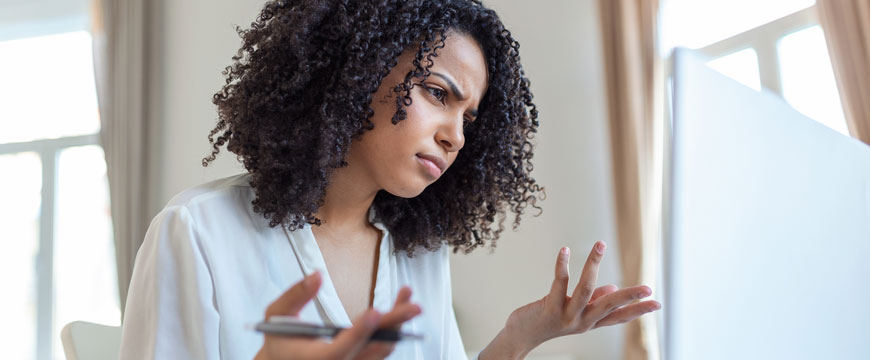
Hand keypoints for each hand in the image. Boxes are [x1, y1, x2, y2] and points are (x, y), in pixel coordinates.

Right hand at [255, 272, 421, 359]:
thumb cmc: (279, 338)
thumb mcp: (276, 313)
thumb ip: (296, 295)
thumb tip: (317, 275)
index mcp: (315, 359)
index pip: (340, 350)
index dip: (359, 333)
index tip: (375, 312)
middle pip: (372, 349)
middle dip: (394, 326)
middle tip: (414, 307)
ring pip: (382, 349)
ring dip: (399, 323)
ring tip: (408, 295)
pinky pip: (381, 347)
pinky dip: (393, 328)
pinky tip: (401, 304)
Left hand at [481, 241, 660, 358]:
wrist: (521, 336)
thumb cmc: (547, 321)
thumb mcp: (574, 313)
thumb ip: (594, 302)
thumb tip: (612, 288)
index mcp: (590, 322)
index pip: (618, 317)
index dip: (637, 310)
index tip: (657, 304)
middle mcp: (582, 321)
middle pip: (609, 306)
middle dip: (629, 297)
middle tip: (648, 288)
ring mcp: (566, 316)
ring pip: (585, 289)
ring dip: (593, 264)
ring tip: (600, 244)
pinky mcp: (549, 308)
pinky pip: (559, 283)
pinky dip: (563, 265)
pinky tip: (566, 250)